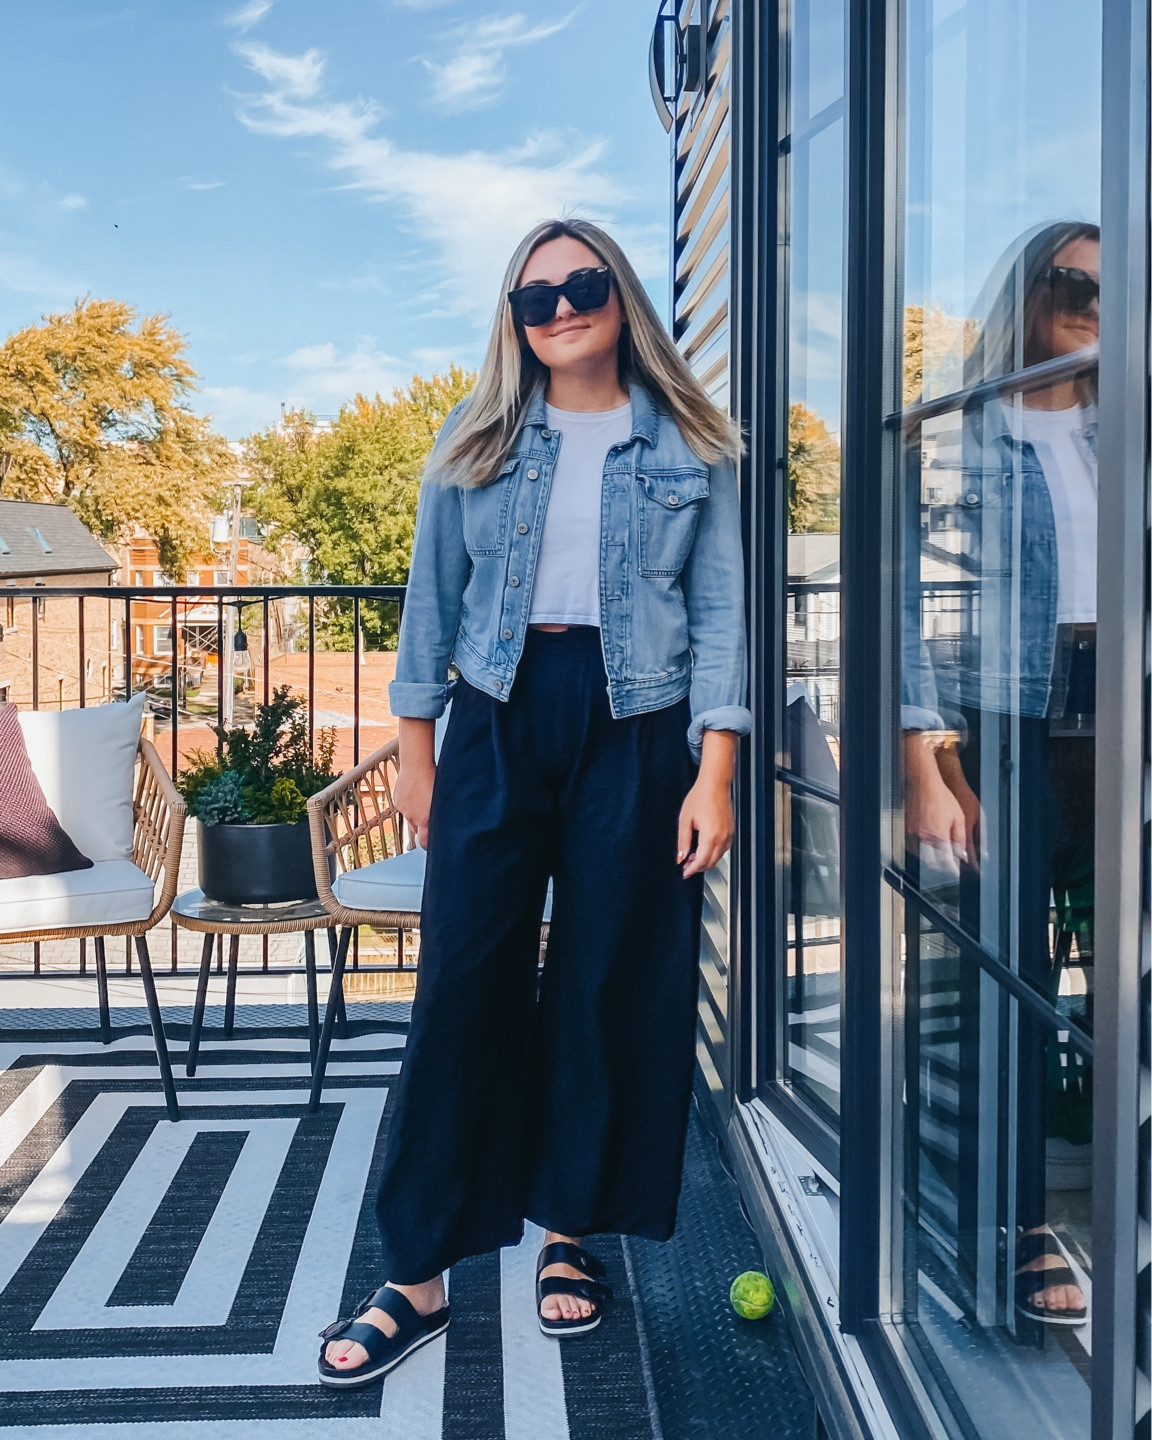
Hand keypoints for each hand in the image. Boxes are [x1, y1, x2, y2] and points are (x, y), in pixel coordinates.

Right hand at [393, 762, 435, 847]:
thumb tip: (444, 823)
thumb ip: (440, 814)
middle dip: (422, 826)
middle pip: (416, 830)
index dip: (427, 844)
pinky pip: (404, 807)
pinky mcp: (397, 801)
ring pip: (410, 817)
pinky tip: (415, 792)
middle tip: (428, 815)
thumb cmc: (433, 779)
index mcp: (426, 818)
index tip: (430, 843)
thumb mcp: (441, 799)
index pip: (424, 841)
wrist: (416, 764)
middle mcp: (413, 816)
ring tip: (422, 799)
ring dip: (415, 813)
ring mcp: (404, 809)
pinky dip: (409, 803)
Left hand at [677, 730, 737, 876]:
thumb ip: (683, 841)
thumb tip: (680, 856)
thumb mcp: (685, 820)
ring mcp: (729, 835)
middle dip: (698, 867)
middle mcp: (722, 838)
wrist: (714, 784)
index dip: (691, 870)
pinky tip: (703, 847)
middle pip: (711, 862)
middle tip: (686, 865)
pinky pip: (723, 849)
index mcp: (710, 836)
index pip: (701, 861)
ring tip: (692, 856)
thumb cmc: (701, 797)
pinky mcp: (731, 831)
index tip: (684, 873)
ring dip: (705, 860)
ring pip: (718, 857)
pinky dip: (713, 853)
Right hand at [902, 733, 974, 867]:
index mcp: (939, 836)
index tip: (956, 871)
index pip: (946, 861)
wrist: (923, 783)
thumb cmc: (941, 796)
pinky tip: (927, 845)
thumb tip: (962, 854)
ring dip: (930, 858)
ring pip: (921, 856)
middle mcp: (924, 837)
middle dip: (941, 865)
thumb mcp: (958, 818)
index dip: (952, 869)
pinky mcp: (906, 830)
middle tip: (948, 864)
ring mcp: (913, 834)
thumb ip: (960, 839)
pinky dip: (920, 850)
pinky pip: (913, 846)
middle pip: (932, 862)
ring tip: (938, 855)